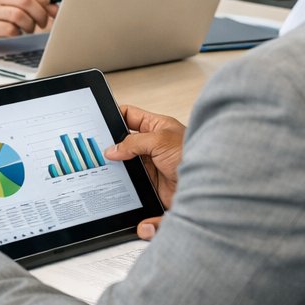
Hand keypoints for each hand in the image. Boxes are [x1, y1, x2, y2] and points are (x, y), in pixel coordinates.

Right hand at [0, 0, 54, 46]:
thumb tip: (51, 0)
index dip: (45, 1)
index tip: (53, 11)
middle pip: (26, 1)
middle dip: (40, 14)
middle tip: (43, 23)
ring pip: (19, 15)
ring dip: (30, 25)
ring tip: (28, 29)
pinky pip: (9, 29)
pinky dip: (17, 32)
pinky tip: (15, 33)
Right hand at [107, 104, 186, 231]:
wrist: (209, 188)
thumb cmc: (194, 155)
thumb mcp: (160, 141)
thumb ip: (134, 143)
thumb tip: (112, 150)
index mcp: (156, 127)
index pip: (130, 115)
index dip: (114, 115)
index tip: (97, 120)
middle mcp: (152, 145)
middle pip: (123, 142)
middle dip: (111, 145)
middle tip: (95, 147)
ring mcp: (150, 165)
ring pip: (125, 164)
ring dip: (116, 167)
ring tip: (102, 167)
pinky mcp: (150, 184)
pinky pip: (131, 183)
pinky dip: (122, 185)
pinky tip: (115, 183)